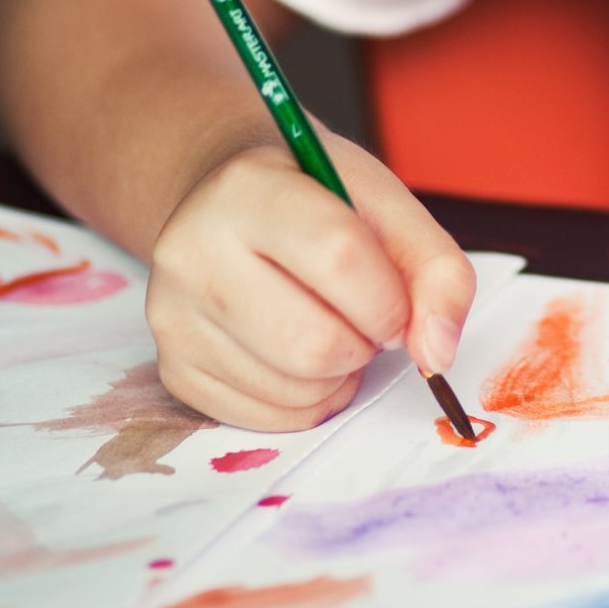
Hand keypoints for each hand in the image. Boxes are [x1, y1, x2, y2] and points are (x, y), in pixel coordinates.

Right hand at [145, 130, 475, 430]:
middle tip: (365, 317)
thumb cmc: (318, 200)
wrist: (233, 201)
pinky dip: (307, 401)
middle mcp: (192, 251)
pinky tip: (302, 357)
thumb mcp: (387, 205)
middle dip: (366, 343)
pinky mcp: (172, 367)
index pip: (338, 257)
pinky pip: (265, 418)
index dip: (391, 299)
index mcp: (249, 189)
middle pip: (313, 343)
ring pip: (293, 388)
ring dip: (341, 375)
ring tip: (332, 328)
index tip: (401, 302)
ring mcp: (172, 315)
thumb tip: (437, 355)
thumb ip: (436, 271)